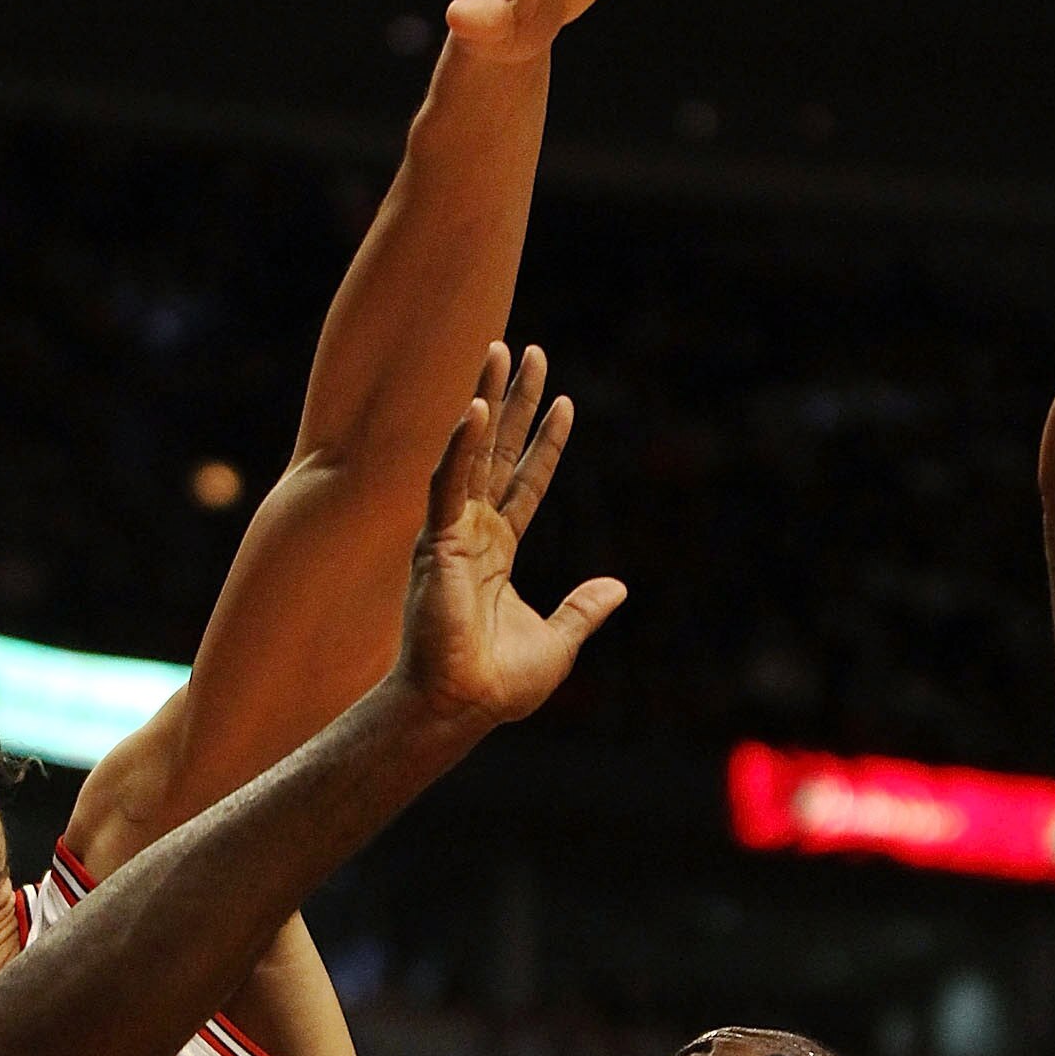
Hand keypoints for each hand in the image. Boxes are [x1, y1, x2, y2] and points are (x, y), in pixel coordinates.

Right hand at [396, 344, 625, 727]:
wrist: (462, 705)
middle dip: (514, 400)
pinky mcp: (436, 540)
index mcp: (497, 551)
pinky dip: (460, 444)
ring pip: (470, 450)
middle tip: (528, 351)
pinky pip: (448, 482)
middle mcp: (472, 532)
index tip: (564, 402)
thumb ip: (584, 608)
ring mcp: (452, 532)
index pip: (525, 482)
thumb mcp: (560, 641)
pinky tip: (475, 407)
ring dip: (486, 399)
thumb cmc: (498, 684)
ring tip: (499, 350)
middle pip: (498, 451)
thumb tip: (618, 587)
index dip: (545, 443)